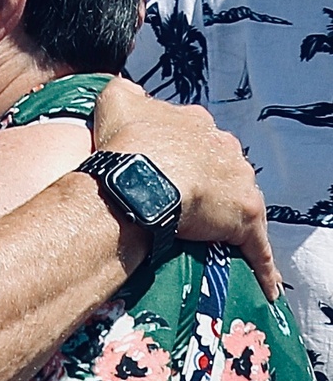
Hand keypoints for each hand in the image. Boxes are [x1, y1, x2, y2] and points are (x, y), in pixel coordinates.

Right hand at [93, 78, 279, 300]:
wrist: (140, 178)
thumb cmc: (126, 142)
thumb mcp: (115, 100)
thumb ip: (123, 92)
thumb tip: (126, 92)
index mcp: (196, 124)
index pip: (193, 137)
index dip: (177, 154)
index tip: (162, 170)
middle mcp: (224, 147)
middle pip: (220, 167)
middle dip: (206, 184)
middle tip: (181, 206)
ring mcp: (239, 182)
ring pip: (238, 203)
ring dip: (228, 218)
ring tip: (212, 239)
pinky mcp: (245, 219)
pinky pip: (257, 249)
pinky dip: (262, 268)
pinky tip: (266, 287)